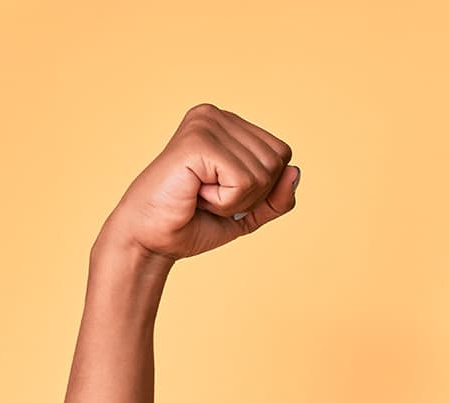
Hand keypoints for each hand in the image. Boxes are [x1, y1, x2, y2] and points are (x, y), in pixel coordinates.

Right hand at [95, 104, 299, 267]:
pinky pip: (244, 180)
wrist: (152, 240)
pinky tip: (197, 194)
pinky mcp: (197, 141)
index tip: (223, 191)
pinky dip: (226, 201)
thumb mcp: (250, 211)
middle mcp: (216, 115)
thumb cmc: (194, 222)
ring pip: (262, 172)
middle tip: (210, 196)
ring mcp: (205, 124)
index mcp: (228, 123)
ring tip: (201, 195)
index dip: (263, 187)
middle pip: (277, 161)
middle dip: (251, 194)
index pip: (282, 153)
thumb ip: (279, 196)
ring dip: (236, 199)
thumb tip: (295, 171)